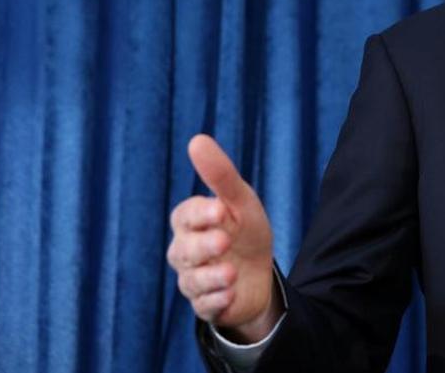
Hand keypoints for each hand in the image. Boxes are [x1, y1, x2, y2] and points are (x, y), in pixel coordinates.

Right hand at [167, 134, 281, 342]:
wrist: (260, 273)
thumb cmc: (245, 230)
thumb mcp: (241, 201)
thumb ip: (220, 175)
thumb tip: (197, 140)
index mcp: (190, 222)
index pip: (185, 216)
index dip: (200, 214)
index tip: (220, 209)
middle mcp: (185, 251)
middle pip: (184, 250)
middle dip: (204, 246)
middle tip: (225, 241)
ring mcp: (193, 279)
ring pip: (191, 281)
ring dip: (211, 277)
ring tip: (231, 273)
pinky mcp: (205, 305)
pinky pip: (204, 306)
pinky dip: (217, 300)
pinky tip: (231, 294)